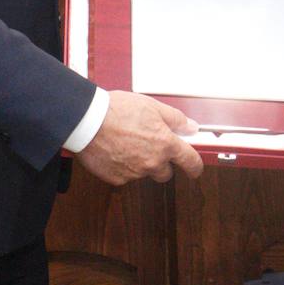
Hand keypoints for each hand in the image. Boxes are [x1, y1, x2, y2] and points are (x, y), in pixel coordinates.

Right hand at [75, 90, 203, 184]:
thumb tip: (191, 127)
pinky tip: (115, 150)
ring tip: (126, 142)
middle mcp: (152, 162)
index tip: (195, 168)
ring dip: (140, 162)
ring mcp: (135, 173)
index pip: (190, 161)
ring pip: (144, 172)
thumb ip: (175, 118)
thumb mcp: (151, 105)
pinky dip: (122, 165)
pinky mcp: (117, 178)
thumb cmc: (117, 110)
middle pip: (166, 172)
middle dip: (161, 162)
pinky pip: (125, 175)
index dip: (195, 166)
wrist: (87, 120)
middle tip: (148, 145)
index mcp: (165, 144)